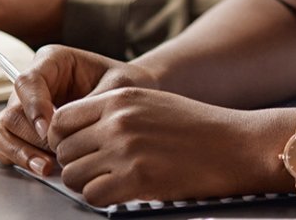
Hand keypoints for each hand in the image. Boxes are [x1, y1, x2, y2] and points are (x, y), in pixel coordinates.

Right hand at [0, 44, 156, 177]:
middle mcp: (34, 82)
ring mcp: (25, 105)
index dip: (33, 106)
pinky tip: (42, 167)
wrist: (130, 94)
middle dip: (31, 137)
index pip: (28, 81)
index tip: (48, 129)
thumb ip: (90, 104)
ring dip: (20, 152)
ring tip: (46, 167)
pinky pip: (4, 144)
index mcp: (53, 60)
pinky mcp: (23, 128)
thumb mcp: (117, 85)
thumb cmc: (125, 82)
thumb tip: (61, 131)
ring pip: (2, 130)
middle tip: (56, 154)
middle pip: (13, 111)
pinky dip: (18, 158)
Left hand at [42, 88, 258, 206]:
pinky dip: (103, 198)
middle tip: (101, 169)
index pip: (62, 120)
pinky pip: (92, 196)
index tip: (80, 149)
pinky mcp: (135, 178)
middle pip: (64, 151)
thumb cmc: (195, 127)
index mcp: (121, 97)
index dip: (64, 139)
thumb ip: (114, 115)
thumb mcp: (151, 104)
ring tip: (114, 180)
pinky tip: (125, 190)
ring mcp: (125, 149)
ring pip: (72, 176)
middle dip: (76, 164)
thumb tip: (75, 138)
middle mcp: (118, 120)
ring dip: (88, 183)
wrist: (234, 143)